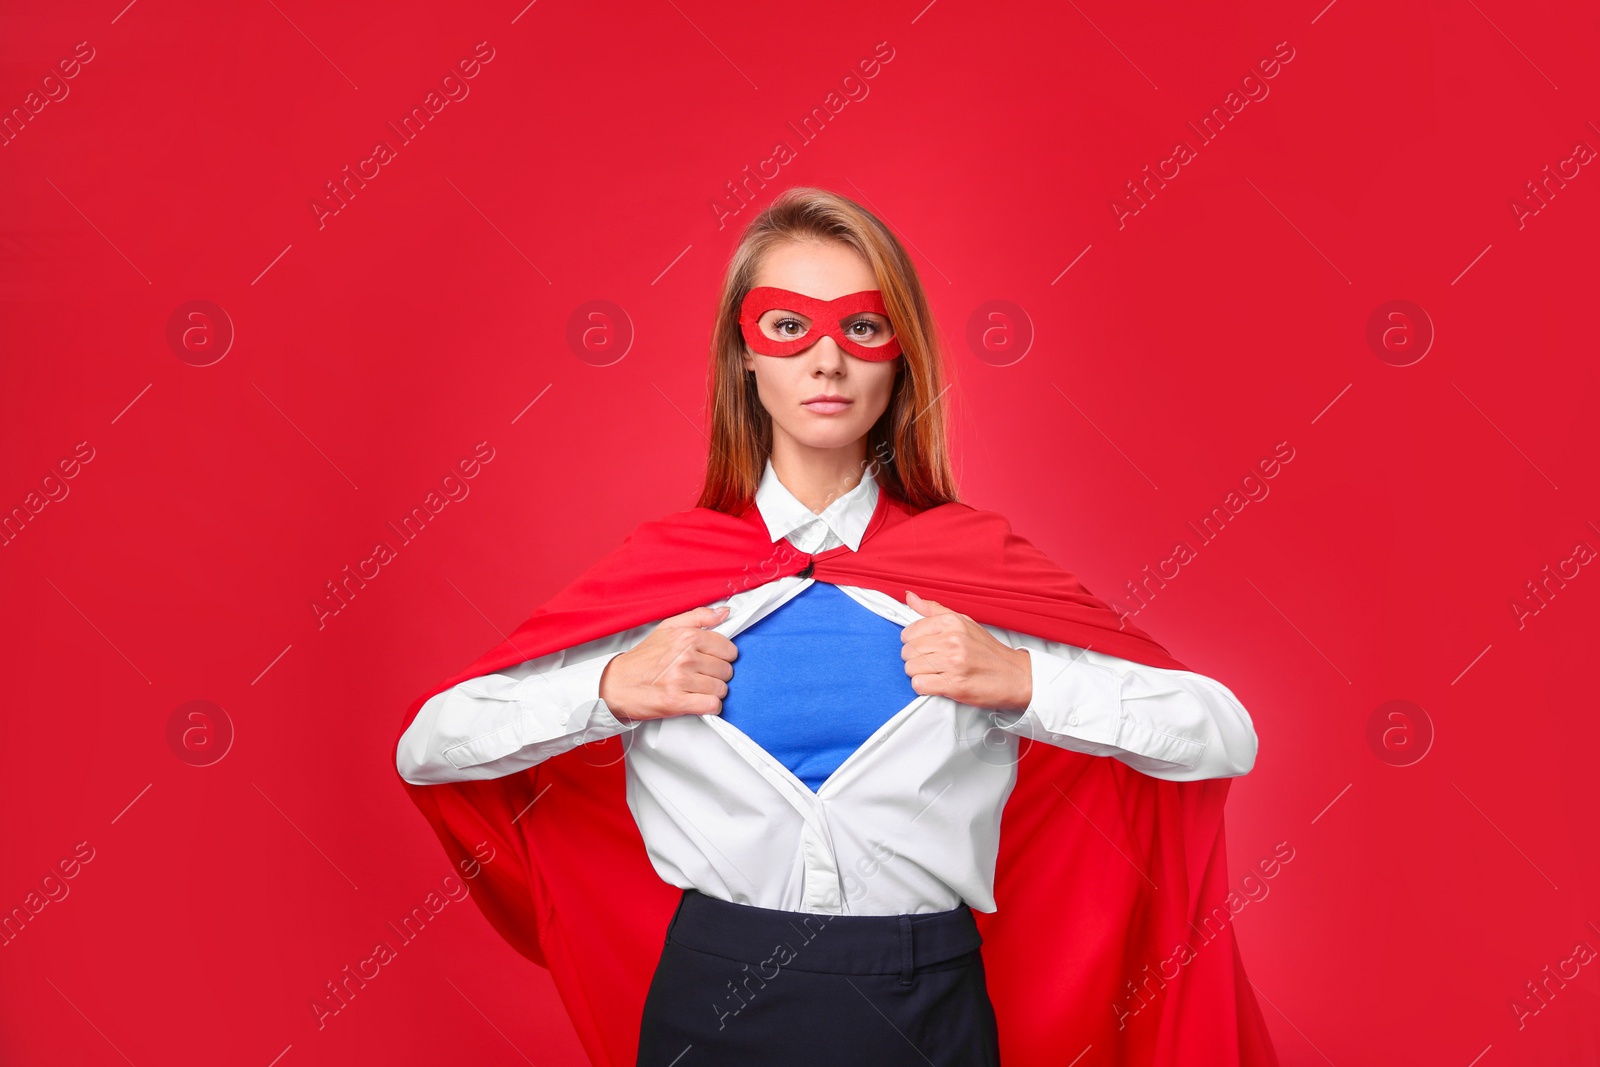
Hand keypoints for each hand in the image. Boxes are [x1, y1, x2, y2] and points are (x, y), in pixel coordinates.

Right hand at [598, 605, 737, 721]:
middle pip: (726, 670)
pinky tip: (699, 701)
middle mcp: (685, 657)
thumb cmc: (643, 658)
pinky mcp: (677, 701)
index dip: (723, 656)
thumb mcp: (668, 627)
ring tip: (698, 688)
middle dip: (717, 675)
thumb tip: (724, 612)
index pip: (728, 649)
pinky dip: (709, 706)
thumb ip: (699, 617)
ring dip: (713, 691)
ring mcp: (681, 680)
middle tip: (702, 675)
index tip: (713, 659)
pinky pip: (711, 705)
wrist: (617, 684)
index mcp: (687, 637)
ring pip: (721, 689)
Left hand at [901, 591, 1032, 711]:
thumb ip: (934, 610)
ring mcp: (953, 663)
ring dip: (919, 674)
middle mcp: (952, 640)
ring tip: (936, 673)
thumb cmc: (990, 652)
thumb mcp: (965, 623)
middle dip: (915, 659)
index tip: (924, 647)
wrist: (1016, 676)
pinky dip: (924, 687)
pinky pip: (919, 685)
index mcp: (952, 622)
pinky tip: (936, 684)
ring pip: (910, 668)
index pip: (909, 632)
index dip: (913, 642)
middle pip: (908, 651)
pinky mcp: (954, 685)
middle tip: (931, 662)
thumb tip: (910, 597)